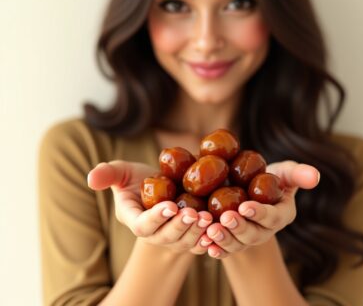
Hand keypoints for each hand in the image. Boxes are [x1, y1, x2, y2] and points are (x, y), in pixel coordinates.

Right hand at [87, 160, 212, 254]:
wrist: (163, 188)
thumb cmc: (139, 179)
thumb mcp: (123, 172)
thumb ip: (108, 174)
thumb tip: (90, 178)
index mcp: (134, 218)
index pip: (142, 225)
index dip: (156, 218)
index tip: (170, 205)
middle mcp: (153, 233)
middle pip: (165, 236)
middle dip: (180, 226)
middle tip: (194, 213)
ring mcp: (172, 238)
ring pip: (184, 241)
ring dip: (197, 232)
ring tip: (209, 218)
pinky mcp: (188, 238)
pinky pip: (198, 244)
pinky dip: (208, 240)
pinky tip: (217, 230)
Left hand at [204, 161, 319, 258]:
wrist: (248, 188)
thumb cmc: (269, 178)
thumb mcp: (284, 172)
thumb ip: (298, 173)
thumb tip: (315, 175)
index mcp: (281, 215)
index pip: (272, 217)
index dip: (260, 213)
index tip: (245, 206)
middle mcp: (265, 230)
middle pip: (253, 234)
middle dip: (239, 227)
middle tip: (226, 218)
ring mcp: (247, 238)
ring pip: (237, 244)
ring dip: (224, 239)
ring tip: (211, 231)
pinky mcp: (232, 240)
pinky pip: (224, 249)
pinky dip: (215, 250)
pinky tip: (205, 246)